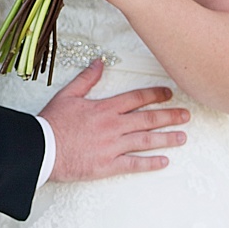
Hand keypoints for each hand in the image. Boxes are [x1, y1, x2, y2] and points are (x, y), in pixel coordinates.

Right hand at [41, 60, 188, 180]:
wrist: (42, 148)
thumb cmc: (52, 123)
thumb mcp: (68, 95)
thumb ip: (86, 79)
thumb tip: (99, 62)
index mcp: (105, 108)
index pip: (136, 98)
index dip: (155, 95)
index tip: (170, 94)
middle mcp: (113, 126)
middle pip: (147, 119)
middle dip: (169, 116)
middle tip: (186, 116)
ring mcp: (112, 146)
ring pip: (146, 140)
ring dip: (166, 138)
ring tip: (183, 137)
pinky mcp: (108, 165)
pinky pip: (134, 164)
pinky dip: (150, 163)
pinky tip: (164, 161)